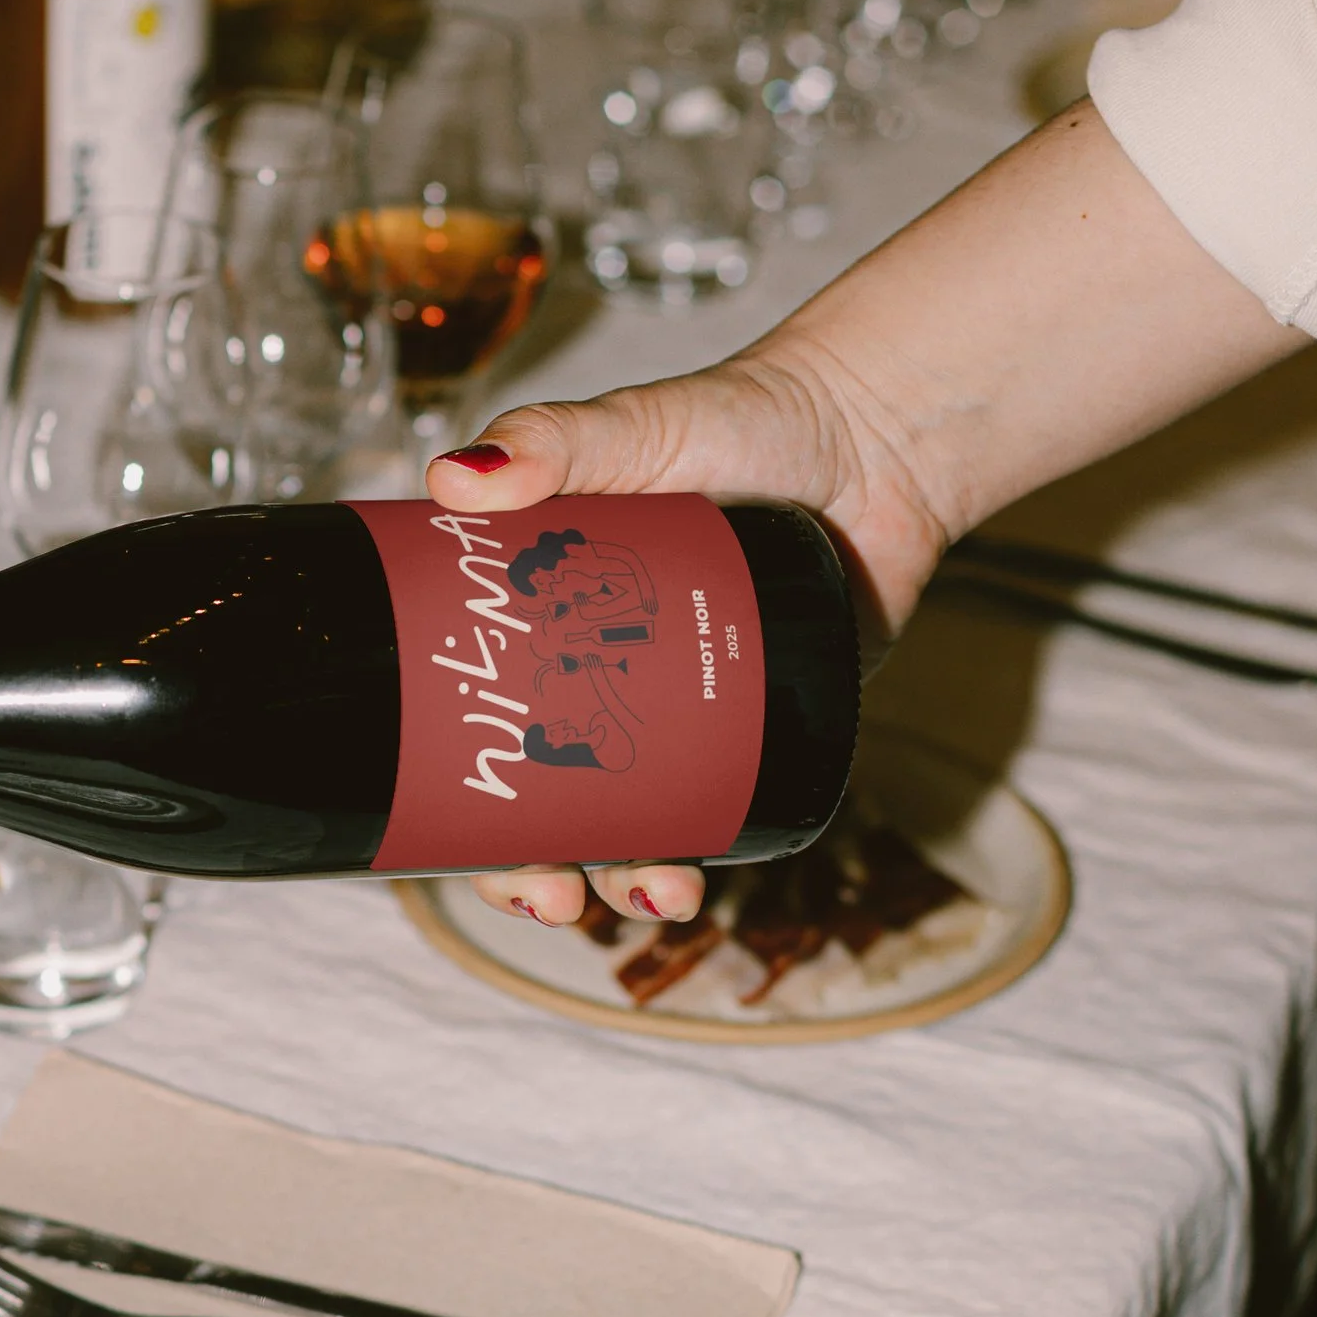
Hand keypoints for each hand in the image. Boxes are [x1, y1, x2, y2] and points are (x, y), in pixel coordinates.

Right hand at [423, 336, 950, 928]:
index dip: (452, 793)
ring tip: (657, 894)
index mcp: (536, 619)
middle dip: (538, 868)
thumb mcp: (631, 428)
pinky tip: (705, 878)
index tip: (444, 834)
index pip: (472, 721)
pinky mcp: (760, 726)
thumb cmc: (738, 422)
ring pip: (631, 822)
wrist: (872, 438)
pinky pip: (720, 807)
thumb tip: (453, 478)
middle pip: (541, 799)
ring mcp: (676, 708)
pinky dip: (704, 851)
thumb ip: (549, 443)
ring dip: (629, 878)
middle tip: (554, 892)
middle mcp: (593, 675)